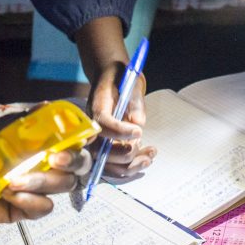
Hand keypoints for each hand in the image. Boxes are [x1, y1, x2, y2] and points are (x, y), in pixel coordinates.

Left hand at [0, 114, 91, 238]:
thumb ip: (20, 123)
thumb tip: (48, 105)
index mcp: (34, 141)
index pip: (70, 137)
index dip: (82, 135)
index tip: (83, 133)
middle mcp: (39, 163)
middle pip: (77, 163)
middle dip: (72, 159)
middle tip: (54, 158)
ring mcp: (33, 187)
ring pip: (63, 184)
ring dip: (43, 180)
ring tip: (13, 179)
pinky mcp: (23, 210)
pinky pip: (44, 208)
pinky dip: (33, 200)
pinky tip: (11, 194)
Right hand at [75, 16, 156, 177]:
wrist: (112, 78)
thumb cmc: (121, 78)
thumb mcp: (132, 83)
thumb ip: (135, 102)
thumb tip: (138, 123)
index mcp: (97, 107)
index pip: (102, 123)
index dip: (119, 131)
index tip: (138, 132)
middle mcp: (94, 127)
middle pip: (101, 151)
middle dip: (123, 154)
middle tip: (141, 143)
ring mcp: (100, 139)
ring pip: (108, 164)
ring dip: (130, 165)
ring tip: (150, 156)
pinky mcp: (108, 147)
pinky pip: (116, 165)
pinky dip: (132, 166)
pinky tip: (148, 157)